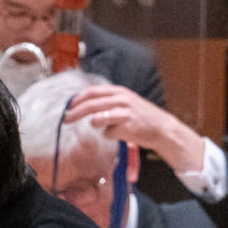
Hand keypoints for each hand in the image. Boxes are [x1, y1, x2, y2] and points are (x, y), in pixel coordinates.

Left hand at [64, 85, 202, 175]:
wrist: (162, 128)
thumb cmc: (141, 117)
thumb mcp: (126, 102)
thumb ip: (108, 101)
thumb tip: (84, 104)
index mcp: (120, 91)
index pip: (92, 91)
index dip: (78, 99)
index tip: (69, 106)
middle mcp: (121, 99)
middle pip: (90, 104)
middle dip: (75, 113)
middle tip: (66, 120)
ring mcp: (124, 112)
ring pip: (96, 118)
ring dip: (95, 124)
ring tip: (104, 126)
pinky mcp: (126, 127)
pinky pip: (107, 133)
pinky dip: (109, 135)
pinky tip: (120, 134)